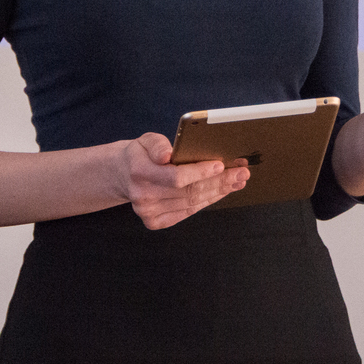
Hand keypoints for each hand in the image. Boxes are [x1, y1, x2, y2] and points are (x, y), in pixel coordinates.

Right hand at [107, 133, 249, 229]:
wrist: (123, 174)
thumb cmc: (141, 154)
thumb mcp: (146, 140)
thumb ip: (157, 144)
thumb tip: (166, 155)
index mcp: (140, 172)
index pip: (176, 177)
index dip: (200, 172)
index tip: (221, 165)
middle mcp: (143, 196)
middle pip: (189, 192)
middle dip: (219, 182)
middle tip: (241, 173)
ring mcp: (148, 212)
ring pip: (191, 203)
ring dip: (217, 193)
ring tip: (236, 182)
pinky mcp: (154, 222)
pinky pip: (186, 212)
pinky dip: (206, 202)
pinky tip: (219, 193)